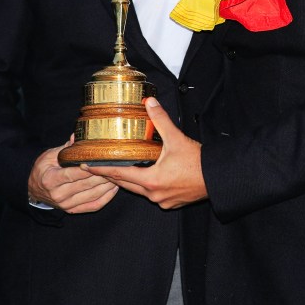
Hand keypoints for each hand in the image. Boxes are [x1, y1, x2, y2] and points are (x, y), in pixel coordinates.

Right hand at [27, 137, 118, 212]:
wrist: (33, 190)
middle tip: (116, 164)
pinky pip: (94, 205)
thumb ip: (65, 148)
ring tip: (118, 174)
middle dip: (102, 174)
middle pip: (86, 184)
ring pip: (92, 195)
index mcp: (51, 180)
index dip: (88, 168)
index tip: (100, 160)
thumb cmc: (42, 170)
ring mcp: (66, 205)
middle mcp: (58, 195)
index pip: (73, 174)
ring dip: (107, 185)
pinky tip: (114, 188)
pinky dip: (106, 198)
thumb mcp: (49, 156)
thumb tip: (76, 136)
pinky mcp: (73, 210)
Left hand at [87, 98, 206, 209]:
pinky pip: (153, 195)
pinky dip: (147, 186)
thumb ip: (160, 120)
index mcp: (150, 181)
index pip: (118, 174)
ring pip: (140, 191)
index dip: (101, 170)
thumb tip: (149, 102)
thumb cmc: (198, 161)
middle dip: (113, 176)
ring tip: (122, 170)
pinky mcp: (172, 203)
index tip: (86, 166)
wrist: (218, 178)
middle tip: (99, 167)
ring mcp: (163, 201)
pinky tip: (149, 176)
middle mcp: (154, 195)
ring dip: (131, 181)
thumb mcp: (176, 138)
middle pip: (126, 185)